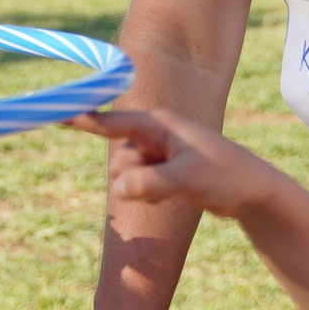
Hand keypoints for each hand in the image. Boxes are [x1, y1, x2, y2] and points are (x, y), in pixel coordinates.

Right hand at [70, 107, 288, 217]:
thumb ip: (150, 183)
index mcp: (158, 124)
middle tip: (162, 184)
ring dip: (141, 189)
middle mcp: (155, 134)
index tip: (54, 114)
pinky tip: (173, 195)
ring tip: (174, 189)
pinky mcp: (163, 170)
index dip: (82, 119)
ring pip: (126, 175)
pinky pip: (138, 185)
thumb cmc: (226, 177)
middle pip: (117, 159)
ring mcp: (158, 153)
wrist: (255, 193)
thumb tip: (118, 190)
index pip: (111, 121)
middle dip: (131, 178)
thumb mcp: (187, 179)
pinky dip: (148, 194)